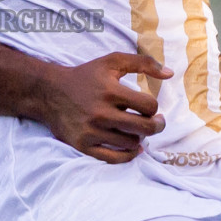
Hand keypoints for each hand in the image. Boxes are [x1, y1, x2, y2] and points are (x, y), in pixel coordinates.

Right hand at [35, 52, 169, 163]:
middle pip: (144, 129)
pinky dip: (128, 155)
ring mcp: (92, 131)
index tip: (148, 106)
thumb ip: (143, 63)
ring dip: (138, 137)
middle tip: (156, 122)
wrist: (50, 92)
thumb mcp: (112, 61)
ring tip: (135, 129)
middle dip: (156, 126)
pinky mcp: (84, 145)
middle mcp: (101, 113)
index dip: (153, 107)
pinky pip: (114, 158)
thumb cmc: (85, 76)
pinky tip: (132, 147)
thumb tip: (170, 74)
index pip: (148, 107)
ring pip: (131, 143)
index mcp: (110, 90)